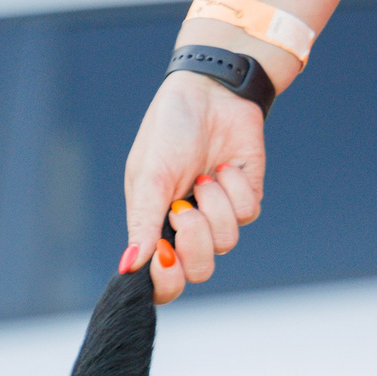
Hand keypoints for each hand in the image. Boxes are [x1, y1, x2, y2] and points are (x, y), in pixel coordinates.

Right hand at [121, 72, 265, 302]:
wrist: (210, 94)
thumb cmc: (168, 133)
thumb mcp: (147, 179)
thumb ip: (141, 224)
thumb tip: (128, 266)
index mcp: (154, 229)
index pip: (163, 281)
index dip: (165, 281)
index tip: (164, 255)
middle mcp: (187, 228)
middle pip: (199, 270)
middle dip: (194, 242)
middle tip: (184, 210)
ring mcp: (219, 214)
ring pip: (226, 241)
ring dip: (214, 205)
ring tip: (203, 176)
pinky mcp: (247, 195)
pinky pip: (248, 213)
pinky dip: (235, 188)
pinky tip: (223, 167)